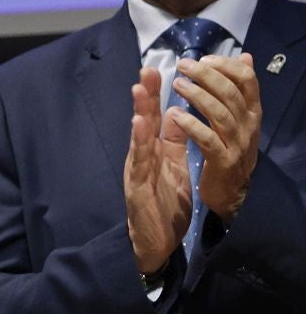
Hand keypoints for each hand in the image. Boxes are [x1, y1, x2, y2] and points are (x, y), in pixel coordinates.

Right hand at [124, 67, 190, 275]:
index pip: (155, 119)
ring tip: (140, 90)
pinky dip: (139, 142)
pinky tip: (140, 125)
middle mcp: (142, 158)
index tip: (157, 69)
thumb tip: (176, 115)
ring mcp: (137, 171)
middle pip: (143, 122)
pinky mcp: (136, 187)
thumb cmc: (165, 207)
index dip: (155, 95)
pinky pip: (139, 162)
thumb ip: (174, 144)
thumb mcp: (175, 169)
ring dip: (139, 113)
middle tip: (147, 69)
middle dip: (145, 96)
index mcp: (155, 153)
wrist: (155, 244)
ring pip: (138, 138)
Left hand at [170, 52, 262, 221]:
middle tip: (183, 65)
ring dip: (197, 96)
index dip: (226, 66)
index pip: (247, 80)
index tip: (204, 58)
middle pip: (231, 93)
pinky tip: (174, 115)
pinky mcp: (223, 162)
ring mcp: (238, 144)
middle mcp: (248, 126)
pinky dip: (191, 125)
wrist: (230, 192)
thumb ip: (237, 88)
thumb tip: (244, 56)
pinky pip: (208, 140)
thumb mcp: (237, 117)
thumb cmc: (229, 148)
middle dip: (207, 76)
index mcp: (251, 112)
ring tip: (177, 84)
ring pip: (220, 114)